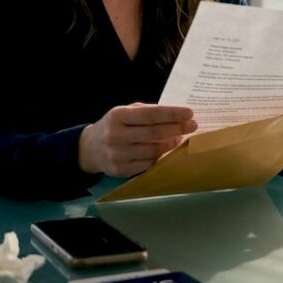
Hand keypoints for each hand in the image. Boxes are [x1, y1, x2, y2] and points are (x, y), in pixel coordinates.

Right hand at [78, 104, 196, 176]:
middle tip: (193, 125)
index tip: (189, 113)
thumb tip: (176, 116)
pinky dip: (160, 157)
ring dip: (170, 144)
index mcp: (118, 116)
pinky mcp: (121, 170)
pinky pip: (147, 164)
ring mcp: (118, 154)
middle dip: (177, 128)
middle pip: (154, 133)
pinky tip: (166, 151)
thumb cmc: (114, 126)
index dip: (172, 114)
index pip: (150, 114)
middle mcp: (116, 135)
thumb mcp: (124, 112)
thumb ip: (147, 112)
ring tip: (180, 138)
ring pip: (153, 151)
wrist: (90, 148)